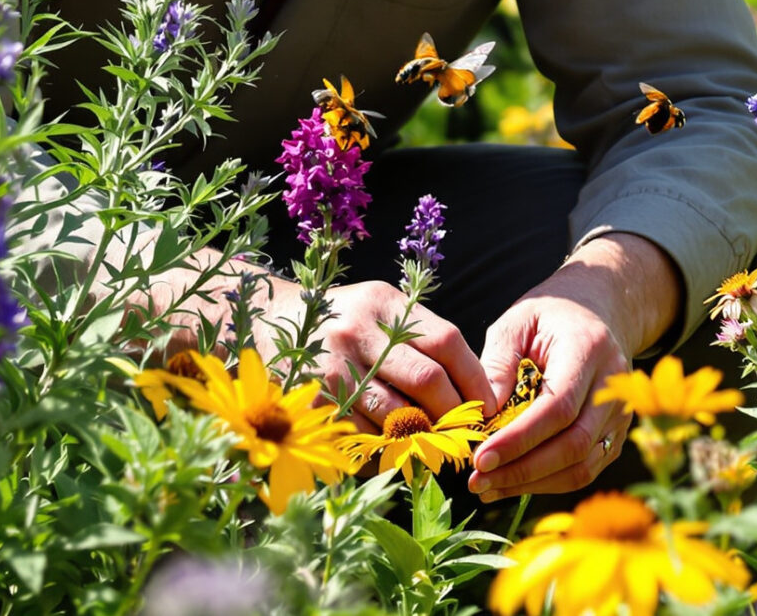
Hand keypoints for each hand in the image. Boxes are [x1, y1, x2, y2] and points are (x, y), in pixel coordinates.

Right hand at [258, 278, 491, 430]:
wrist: (268, 321)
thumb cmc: (342, 322)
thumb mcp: (380, 312)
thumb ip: (419, 342)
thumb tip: (472, 393)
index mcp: (385, 304)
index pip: (447, 342)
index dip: (475, 380)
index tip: (488, 407)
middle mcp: (359, 330)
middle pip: (427, 380)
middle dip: (453, 415)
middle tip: (464, 435)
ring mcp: (331, 365)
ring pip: (396, 416)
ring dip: (422, 440)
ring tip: (434, 449)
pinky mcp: (311, 399)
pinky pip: (360, 437)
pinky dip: (383, 453)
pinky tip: (392, 453)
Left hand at [469, 291, 632, 498]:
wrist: (597, 315)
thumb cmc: (549, 318)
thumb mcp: (517, 322)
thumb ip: (498, 363)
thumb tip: (485, 415)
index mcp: (589, 349)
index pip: (559, 406)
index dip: (520, 439)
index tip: (480, 458)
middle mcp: (614, 386)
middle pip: (574, 444)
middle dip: (522, 470)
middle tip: (477, 481)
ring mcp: (620, 414)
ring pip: (582, 466)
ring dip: (532, 484)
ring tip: (488, 488)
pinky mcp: (616, 435)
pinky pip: (585, 470)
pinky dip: (547, 483)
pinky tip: (512, 482)